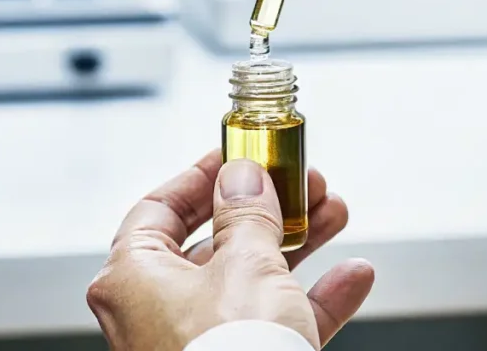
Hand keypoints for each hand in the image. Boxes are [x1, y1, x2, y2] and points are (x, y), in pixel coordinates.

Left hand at [86, 150, 374, 349]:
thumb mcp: (247, 264)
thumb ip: (248, 212)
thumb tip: (244, 175)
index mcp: (134, 277)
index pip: (159, 208)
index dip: (202, 176)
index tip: (239, 155)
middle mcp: (155, 311)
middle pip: (214, 241)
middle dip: (268, 208)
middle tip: (302, 182)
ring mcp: (194, 344)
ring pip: (250, 280)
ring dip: (299, 244)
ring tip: (335, 213)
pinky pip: (274, 324)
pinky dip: (313, 300)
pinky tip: (353, 277)